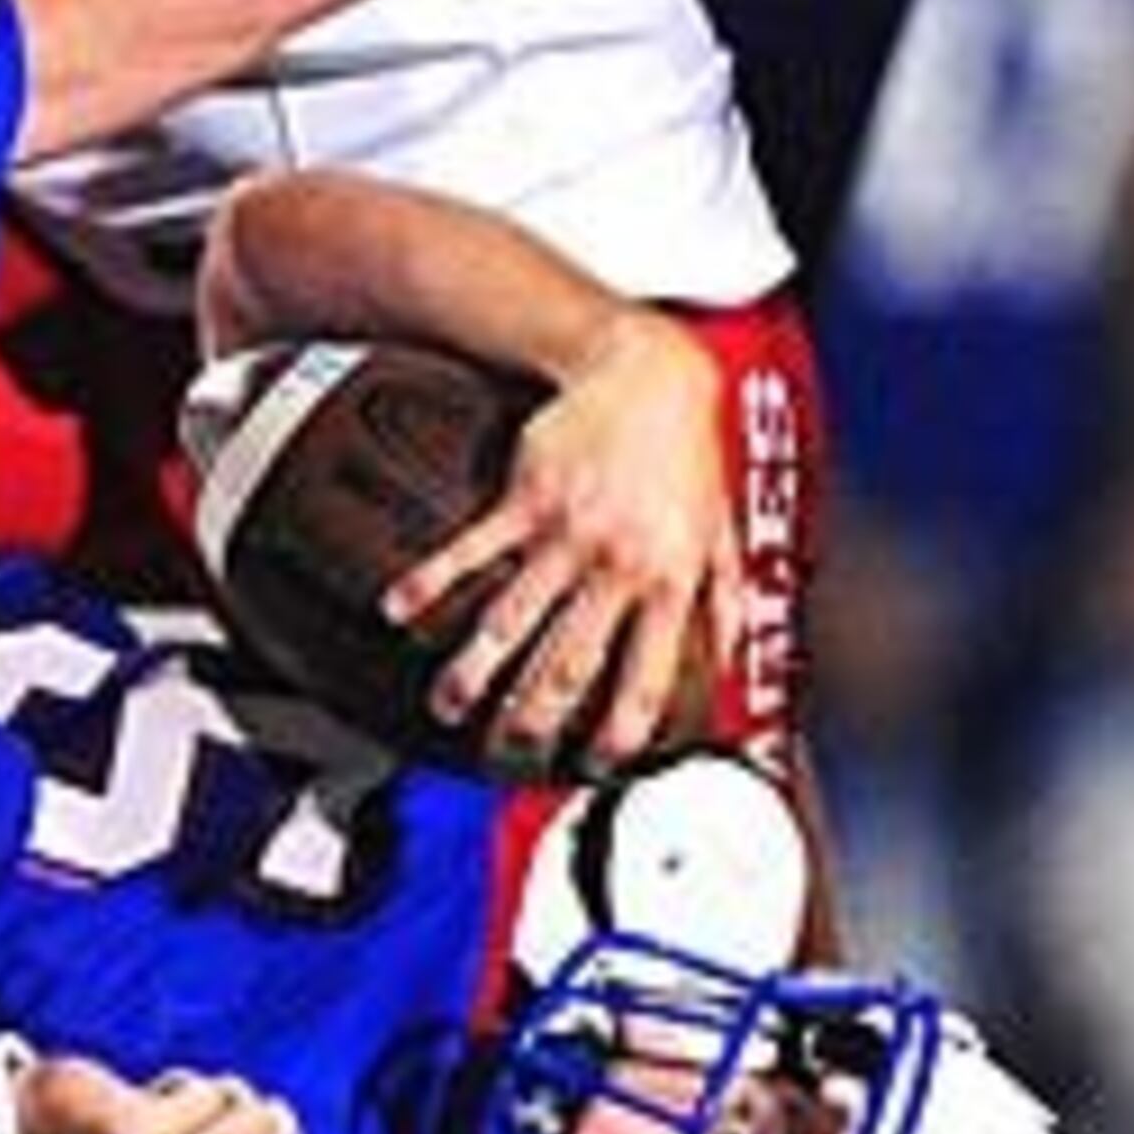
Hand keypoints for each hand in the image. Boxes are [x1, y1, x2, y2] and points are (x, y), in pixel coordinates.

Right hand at [386, 310, 738, 776]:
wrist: (644, 371)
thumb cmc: (686, 449)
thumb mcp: (722, 529)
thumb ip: (725, 602)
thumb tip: (731, 660)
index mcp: (669, 584)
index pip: (645, 679)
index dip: (620, 732)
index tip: (596, 761)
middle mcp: (616, 567)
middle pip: (566, 664)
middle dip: (532, 718)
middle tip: (505, 749)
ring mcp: (565, 533)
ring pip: (513, 618)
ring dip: (476, 668)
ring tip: (448, 704)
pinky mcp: (524, 496)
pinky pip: (472, 548)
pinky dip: (432, 581)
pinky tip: (402, 609)